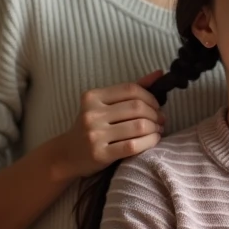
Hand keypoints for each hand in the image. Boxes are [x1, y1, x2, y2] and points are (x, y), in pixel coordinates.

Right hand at [51, 71, 166, 179]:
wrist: (66, 155)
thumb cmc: (92, 127)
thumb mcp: (104, 105)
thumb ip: (130, 90)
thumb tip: (159, 73)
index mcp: (92, 97)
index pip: (131, 89)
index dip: (150, 97)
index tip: (157, 106)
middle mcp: (92, 114)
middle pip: (137, 108)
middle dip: (155, 114)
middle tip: (161, 120)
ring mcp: (94, 135)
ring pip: (138, 126)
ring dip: (155, 128)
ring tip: (158, 130)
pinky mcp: (100, 154)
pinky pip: (133, 145)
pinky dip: (149, 142)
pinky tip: (153, 140)